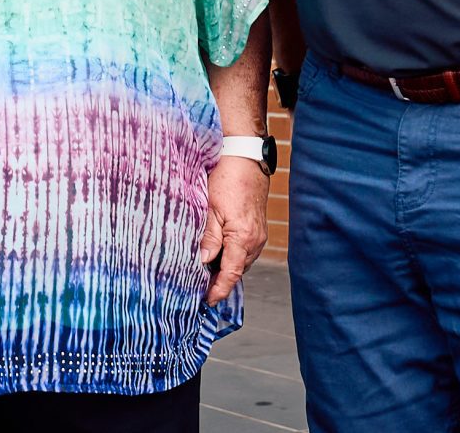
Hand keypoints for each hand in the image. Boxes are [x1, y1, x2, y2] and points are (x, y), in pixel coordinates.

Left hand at [197, 155, 267, 304]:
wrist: (246, 158)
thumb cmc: (228, 179)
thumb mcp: (211, 208)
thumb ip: (209, 237)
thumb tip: (204, 262)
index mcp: (242, 238)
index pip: (231, 273)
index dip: (219, 290)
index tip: (208, 301)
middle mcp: (255, 241)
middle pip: (237, 270)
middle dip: (221, 281)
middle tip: (200, 287)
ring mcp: (259, 235)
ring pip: (242, 261)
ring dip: (227, 268)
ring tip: (207, 272)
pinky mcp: (258, 228)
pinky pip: (246, 250)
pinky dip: (233, 255)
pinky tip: (219, 252)